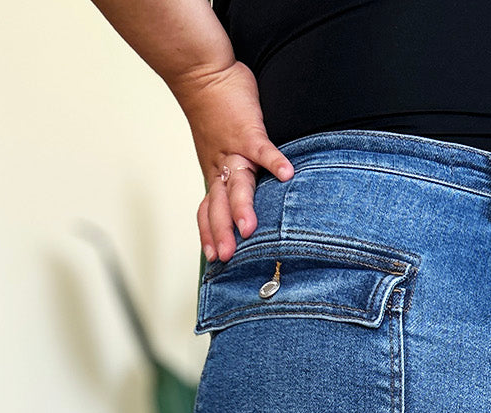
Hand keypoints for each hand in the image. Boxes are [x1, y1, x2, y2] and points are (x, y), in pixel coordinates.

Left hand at [174, 60, 293, 261]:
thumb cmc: (214, 112)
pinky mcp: (249, 132)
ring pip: (237, 183)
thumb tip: (236, 198)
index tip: (213, 259)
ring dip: (242, 207)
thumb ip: (228, 174)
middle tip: (227, 256)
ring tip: (250, 228)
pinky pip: (262, 149)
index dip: (209, 234)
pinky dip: (274, 161)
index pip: (208, 210)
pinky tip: (288, 175)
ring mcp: (234, 151)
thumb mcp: (216, 150)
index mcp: (215, 174)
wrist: (202, 73)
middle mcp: (221, 167)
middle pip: (219, 205)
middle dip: (222, 232)